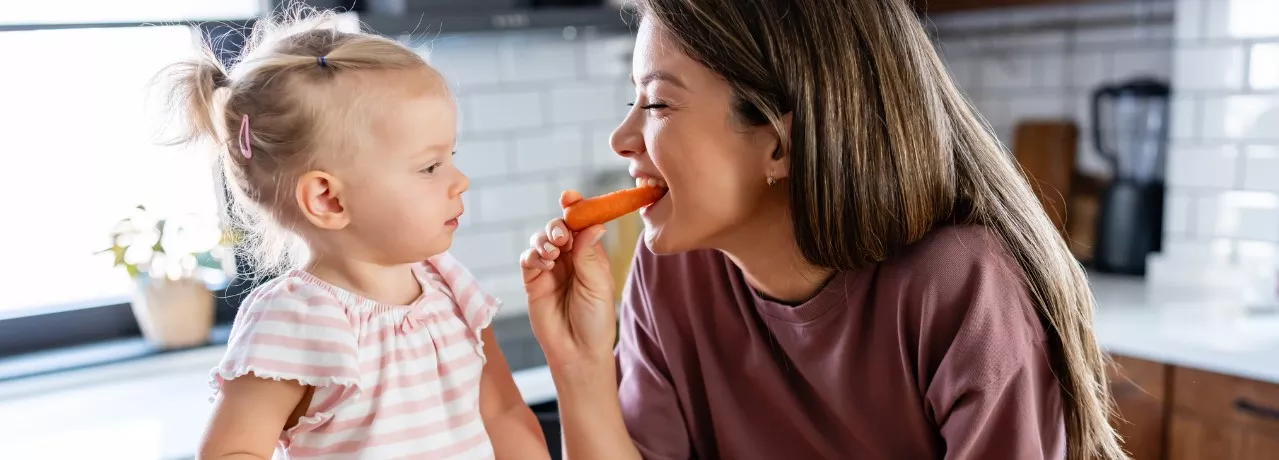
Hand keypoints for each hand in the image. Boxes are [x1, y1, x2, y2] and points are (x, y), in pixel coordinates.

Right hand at [521, 190, 617, 367]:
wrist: (577, 351)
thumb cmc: (595, 319)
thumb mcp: (598, 284)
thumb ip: (589, 254)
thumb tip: (594, 223)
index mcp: (590, 254)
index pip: (582, 224)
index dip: (576, 208)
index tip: (569, 197)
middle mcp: (570, 258)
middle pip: (558, 228)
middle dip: (557, 226)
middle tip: (561, 238)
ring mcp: (550, 269)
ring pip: (541, 240)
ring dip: (544, 240)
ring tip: (554, 254)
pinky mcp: (533, 281)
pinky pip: (528, 259)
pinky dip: (534, 255)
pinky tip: (544, 264)